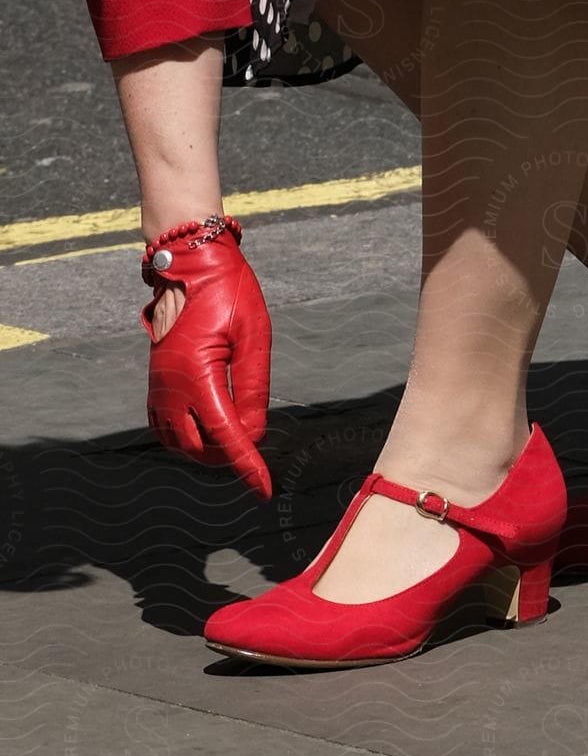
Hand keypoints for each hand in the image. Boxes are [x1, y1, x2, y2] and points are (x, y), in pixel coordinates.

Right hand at [142, 225, 272, 498]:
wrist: (191, 266)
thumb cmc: (229, 294)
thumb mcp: (254, 337)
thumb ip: (254, 388)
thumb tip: (254, 434)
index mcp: (196, 376)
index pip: (225, 435)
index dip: (247, 465)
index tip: (263, 489)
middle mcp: (170, 387)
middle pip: (198, 447)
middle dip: (228, 457)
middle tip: (255, 454)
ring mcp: (158, 386)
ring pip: (176, 442)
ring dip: (206, 450)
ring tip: (235, 441)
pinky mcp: (155, 381)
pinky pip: (163, 426)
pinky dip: (186, 437)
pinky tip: (209, 428)